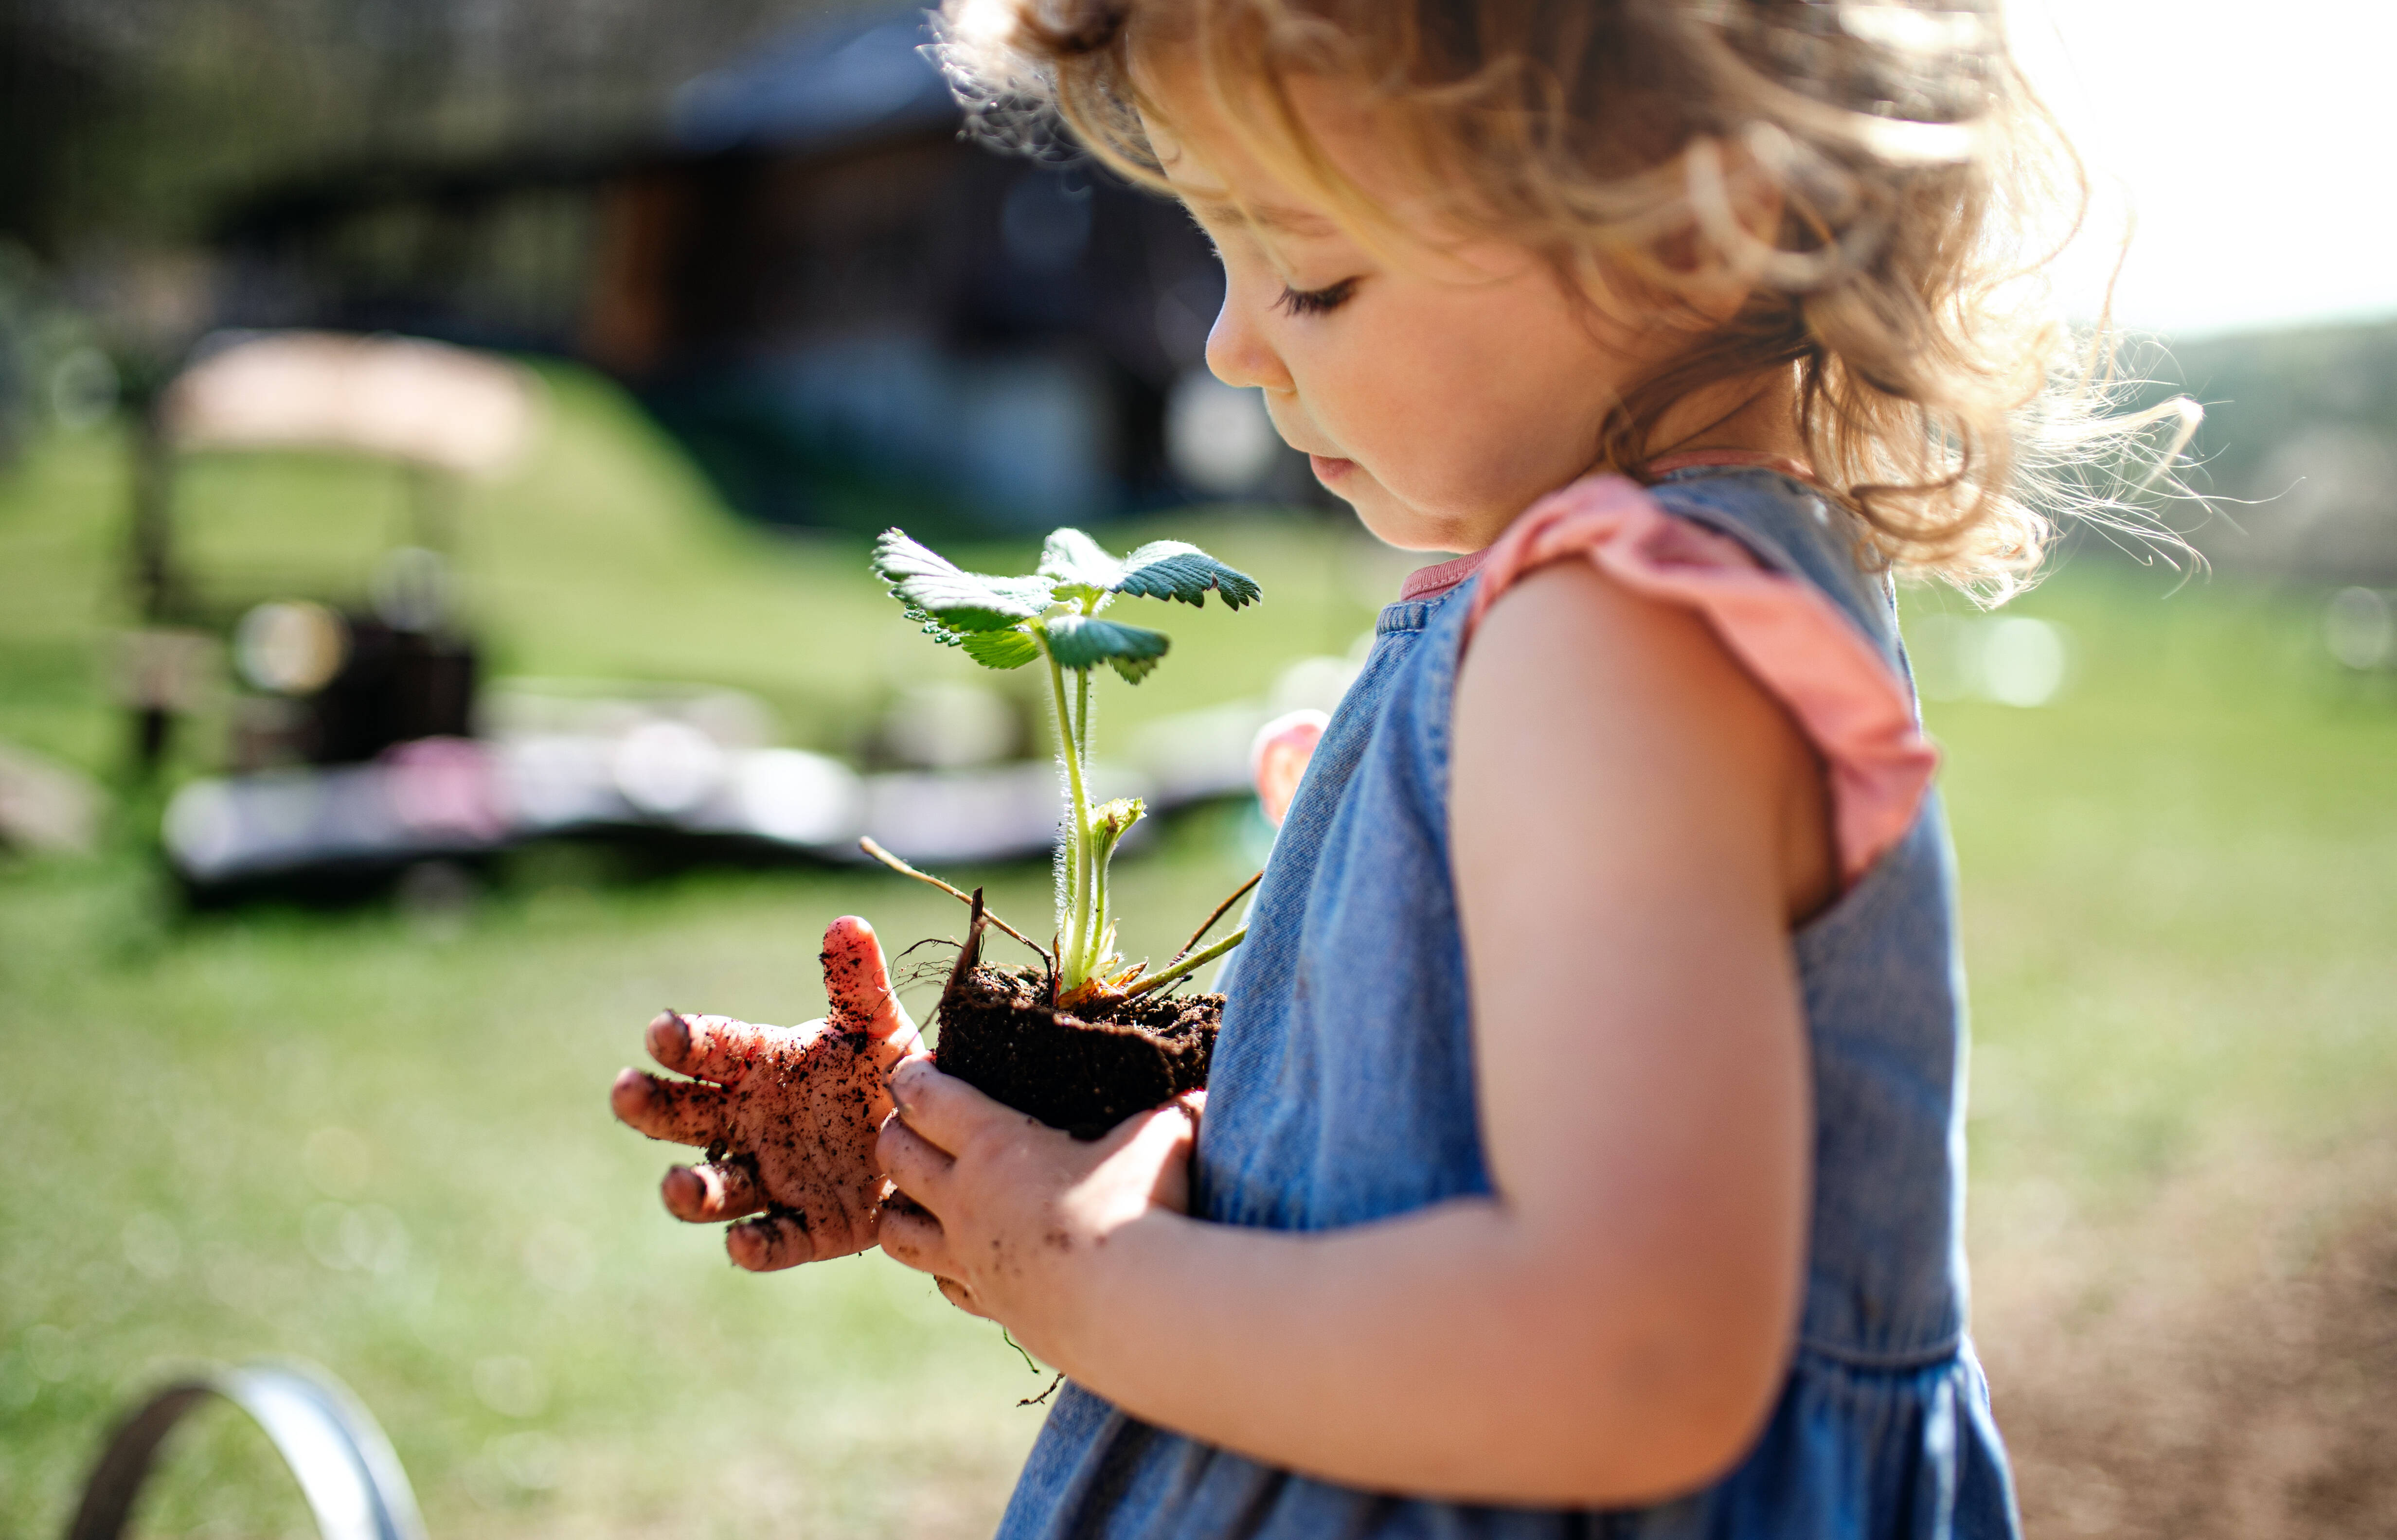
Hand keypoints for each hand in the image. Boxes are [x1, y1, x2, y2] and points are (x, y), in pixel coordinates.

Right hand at [611, 916, 919, 1269]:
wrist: (933, 1140)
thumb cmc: (887, 1074)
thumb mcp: (880, 1027)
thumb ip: (859, 983)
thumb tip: (846, 924)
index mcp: (761, 1067)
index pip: (712, 1048)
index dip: (685, 1039)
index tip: (661, 1030)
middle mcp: (752, 1124)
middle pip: (686, 1117)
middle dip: (651, 1106)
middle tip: (626, 1091)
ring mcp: (774, 1178)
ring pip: (716, 1189)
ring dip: (691, 1190)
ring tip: (677, 1184)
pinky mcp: (808, 1229)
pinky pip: (774, 1241)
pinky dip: (755, 1245)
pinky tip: (742, 1244)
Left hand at [874, 1054, 1200, 1357]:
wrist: (1138, 1311)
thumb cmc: (1145, 1207)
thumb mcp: (1163, 1135)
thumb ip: (1169, 1111)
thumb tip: (1200, 1094)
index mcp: (996, 1144)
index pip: (926, 1098)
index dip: (913, 1077)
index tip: (916, 1069)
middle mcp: (968, 1201)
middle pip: (894, 1157)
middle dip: (894, 1132)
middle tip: (916, 1123)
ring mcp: (972, 1260)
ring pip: (896, 1231)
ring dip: (899, 1206)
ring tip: (922, 1195)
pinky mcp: (993, 1307)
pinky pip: (944, 1284)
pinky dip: (944, 1267)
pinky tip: (968, 1258)